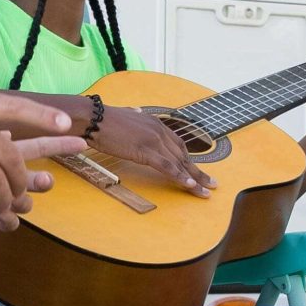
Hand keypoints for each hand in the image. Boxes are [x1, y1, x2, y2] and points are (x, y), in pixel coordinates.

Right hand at [90, 106, 213, 195]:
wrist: (93, 118)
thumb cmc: (104, 119)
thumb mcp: (125, 115)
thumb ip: (134, 118)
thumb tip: (136, 114)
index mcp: (155, 124)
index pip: (178, 145)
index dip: (190, 160)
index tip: (198, 171)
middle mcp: (159, 130)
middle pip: (183, 156)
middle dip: (198, 172)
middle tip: (211, 185)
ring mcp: (153, 140)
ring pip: (179, 163)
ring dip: (194, 179)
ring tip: (204, 192)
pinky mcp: (145, 150)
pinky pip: (167, 166)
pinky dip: (179, 176)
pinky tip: (188, 185)